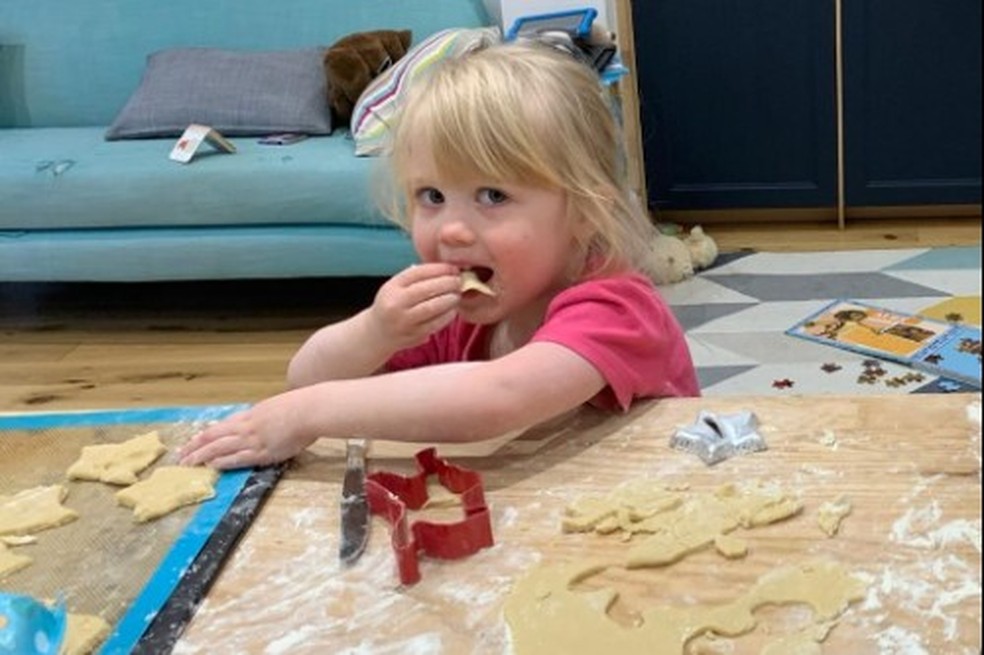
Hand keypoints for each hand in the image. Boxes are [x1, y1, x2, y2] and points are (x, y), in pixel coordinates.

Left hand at [178, 389, 315, 468]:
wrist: (310, 410)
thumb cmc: (300, 407)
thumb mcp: (276, 409)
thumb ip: (265, 417)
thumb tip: (262, 424)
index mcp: (250, 416)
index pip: (221, 426)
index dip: (204, 435)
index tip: (192, 442)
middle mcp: (246, 427)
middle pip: (213, 436)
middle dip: (195, 446)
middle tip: (180, 455)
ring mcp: (253, 439)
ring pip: (220, 447)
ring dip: (201, 455)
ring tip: (187, 463)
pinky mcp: (262, 451)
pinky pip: (238, 457)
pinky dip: (222, 461)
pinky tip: (211, 466)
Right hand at [368, 263, 460, 349]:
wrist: (378, 333)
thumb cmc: (393, 305)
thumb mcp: (396, 287)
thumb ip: (417, 278)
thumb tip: (447, 269)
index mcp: (392, 287)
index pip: (418, 273)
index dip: (439, 269)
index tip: (452, 268)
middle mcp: (395, 303)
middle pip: (427, 289)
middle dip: (447, 283)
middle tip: (459, 281)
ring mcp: (404, 320)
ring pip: (433, 307)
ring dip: (449, 299)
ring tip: (457, 294)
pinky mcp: (413, 335)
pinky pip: (435, 323)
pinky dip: (447, 315)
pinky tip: (453, 309)